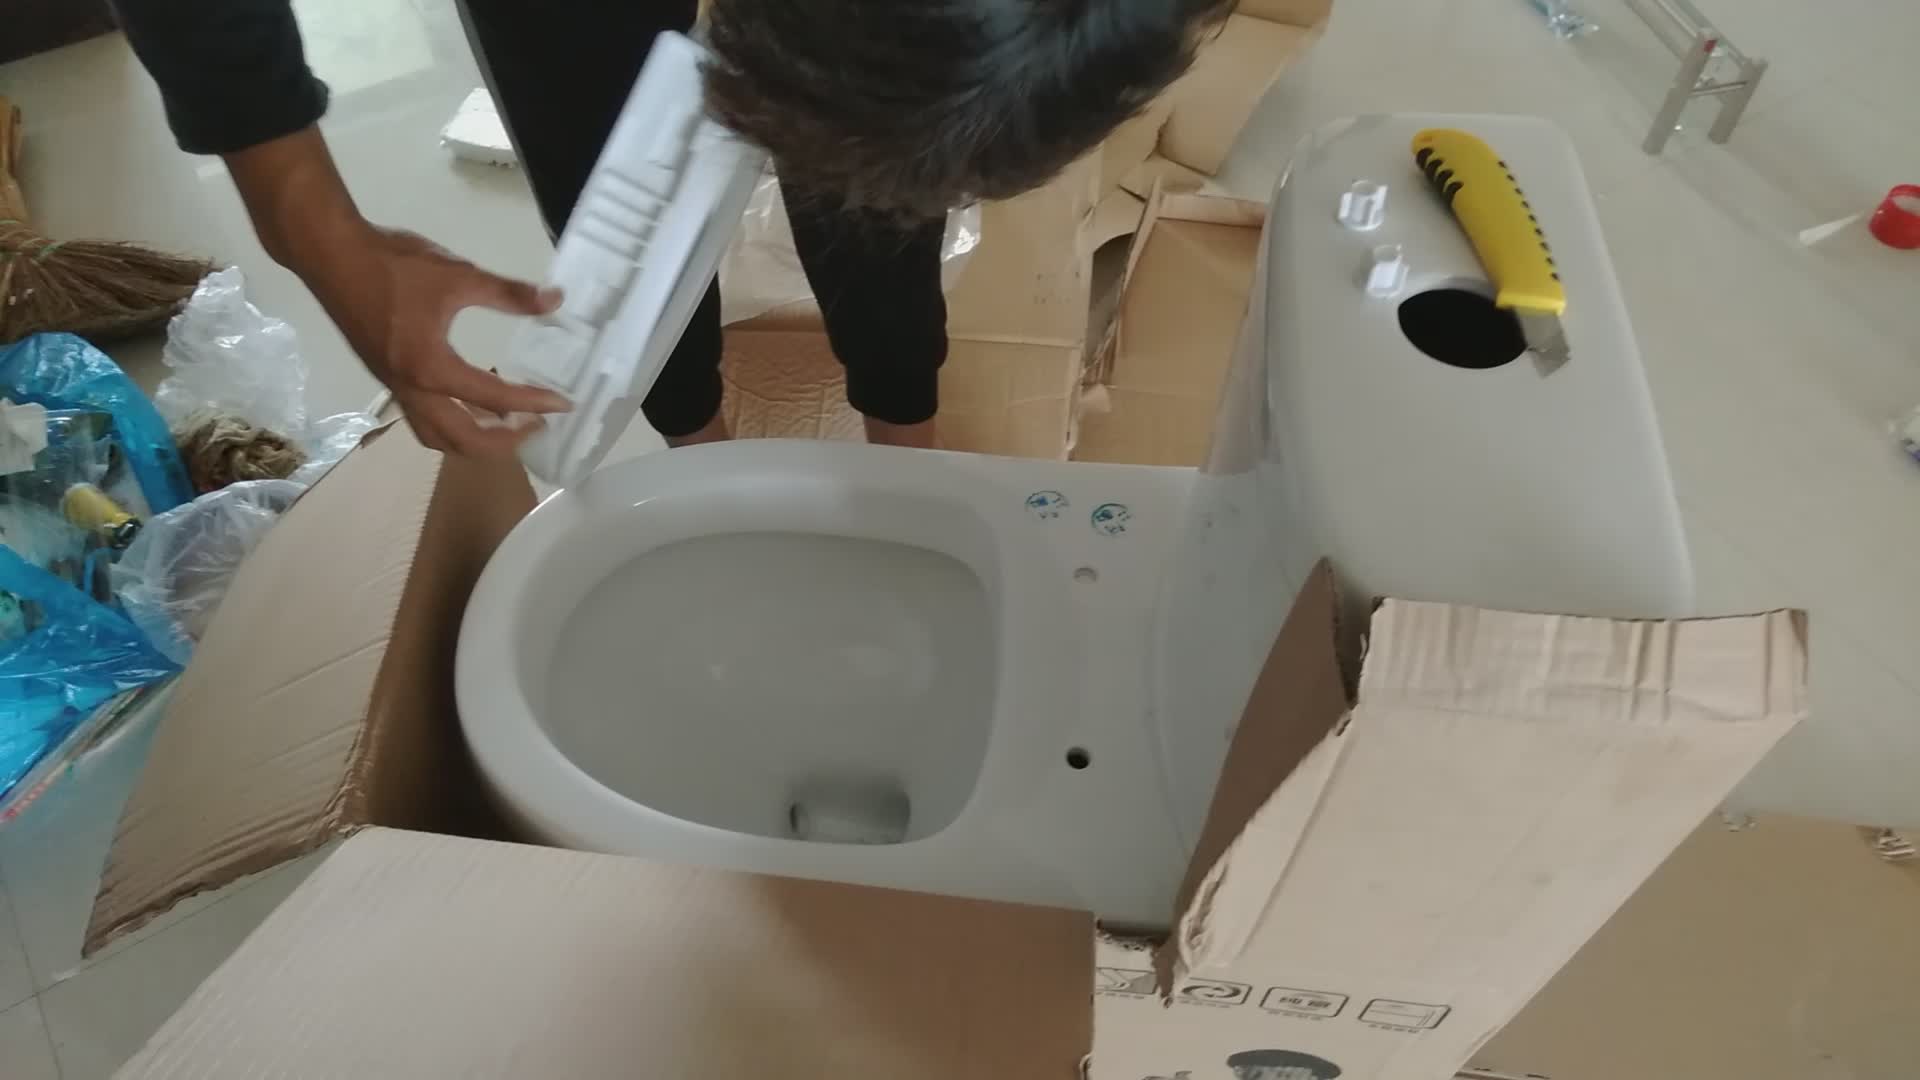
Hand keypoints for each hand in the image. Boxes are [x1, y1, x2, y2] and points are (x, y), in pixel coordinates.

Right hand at [224, 126, 569, 456]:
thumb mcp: (459, 274)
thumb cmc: (394, 264)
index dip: (534, 403)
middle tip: (537, 426)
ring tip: (506, 426)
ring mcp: (394, 387)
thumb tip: (555, 300)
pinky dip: (449, 426)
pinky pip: (420, 419)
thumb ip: (508, 293)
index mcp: (432, 368)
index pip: (494, 398)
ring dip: (473, 442)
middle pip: (462, 440)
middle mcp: (411, 389)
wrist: (331, 255)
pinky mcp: (385, 377)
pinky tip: (467, 406)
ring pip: (435, 437)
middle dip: (504, 442)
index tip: (564, 404)